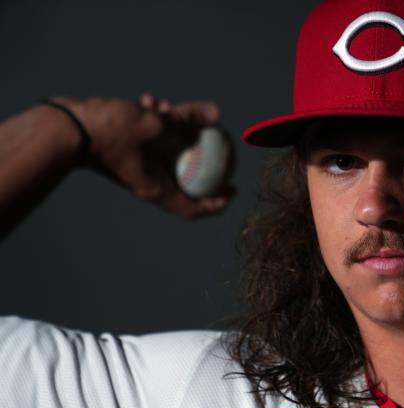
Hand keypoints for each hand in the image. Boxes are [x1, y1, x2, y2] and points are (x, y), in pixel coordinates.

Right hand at [52, 94, 235, 218]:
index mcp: (157, 188)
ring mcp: (138, 165)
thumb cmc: (107, 132)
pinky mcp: (128, 149)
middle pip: (186, 179)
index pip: (193, 207)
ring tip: (173, 108)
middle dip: (204, 161)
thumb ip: (185, 119)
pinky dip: (155, 121)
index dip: (217, 202)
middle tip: (221, 149)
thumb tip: (217, 114)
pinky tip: (152, 100)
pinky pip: (150, 138)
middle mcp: (149, 180)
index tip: (232, 188)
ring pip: (168, 152)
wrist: (65, 127)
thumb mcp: (153, 123)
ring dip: (176, 130)